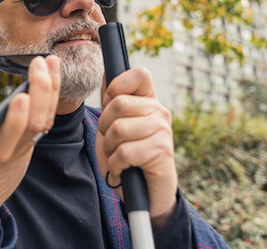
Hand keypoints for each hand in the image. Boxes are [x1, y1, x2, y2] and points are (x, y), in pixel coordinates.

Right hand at [0, 55, 60, 222]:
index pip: (2, 140)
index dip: (15, 121)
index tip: (20, 97)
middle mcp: (6, 153)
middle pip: (31, 125)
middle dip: (40, 93)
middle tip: (40, 65)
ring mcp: (20, 149)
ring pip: (42, 121)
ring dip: (50, 90)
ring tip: (51, 62)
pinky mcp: (28, 145)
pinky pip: (44, 121)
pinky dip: (50, 98)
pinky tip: (52, 77)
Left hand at [96, 67, 176, 230]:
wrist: (143, 193)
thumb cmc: (127, 156)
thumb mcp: (113, 125)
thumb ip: (112, 101)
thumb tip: (107, 73)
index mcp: (148, 101)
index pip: (139, 74)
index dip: (117, 86)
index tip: (110, 104)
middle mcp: (159, 112)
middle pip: (118, 104)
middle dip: (104, 126)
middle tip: (111, 142)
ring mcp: (163, 131)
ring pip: (118, 129)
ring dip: (109, 148)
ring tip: (118, 157)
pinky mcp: (162, 152)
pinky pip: (124, 152)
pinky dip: (115, 164)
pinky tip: (123, 169)